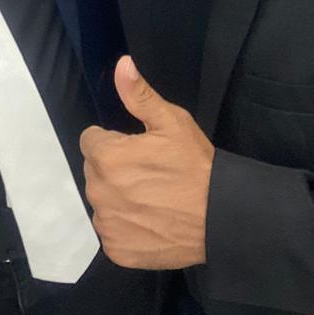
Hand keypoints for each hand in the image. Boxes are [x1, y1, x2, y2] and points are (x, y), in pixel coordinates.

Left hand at [80, 56, 214, 268]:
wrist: (222, 218)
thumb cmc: (197, 167)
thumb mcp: (172, 122)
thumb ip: (139, 95)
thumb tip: (121, 64)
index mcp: (106, 157)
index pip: (91, 141)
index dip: (114, 143)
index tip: (138, 151)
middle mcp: (99, 192)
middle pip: (95, 172)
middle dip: (114, 170)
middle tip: (149, 175)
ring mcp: (107, 224)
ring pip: (102, 202)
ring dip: (119, 199)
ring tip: (152, 199)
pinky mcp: (117, 250)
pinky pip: (112, 232)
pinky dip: (127, 228)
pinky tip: (151, 222)